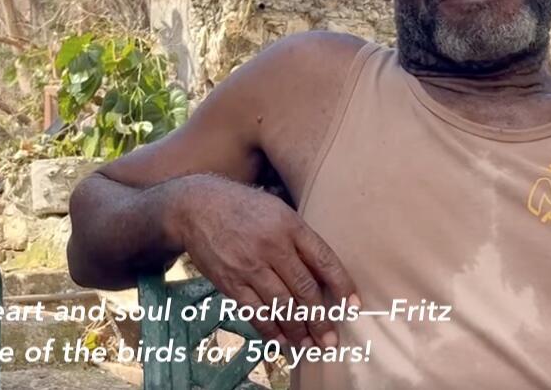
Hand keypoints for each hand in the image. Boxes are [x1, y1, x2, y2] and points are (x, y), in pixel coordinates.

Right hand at [169, 175, 357, 347]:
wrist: (197, 206)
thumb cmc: (243, 208)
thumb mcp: (277, 211)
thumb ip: (299, 240)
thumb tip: (322, 275)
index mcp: (290, 226)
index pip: (324, 260)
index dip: (343, 286)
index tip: (354, 307)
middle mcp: (272, 246)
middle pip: (305, 290)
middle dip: (321, 320)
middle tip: (330, 340)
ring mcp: (249, 266)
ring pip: (282, 306)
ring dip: (298, 330)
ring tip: (309, 345)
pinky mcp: (230, 281)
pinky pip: (255, 312)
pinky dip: (270, 329)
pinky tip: (281, 339)